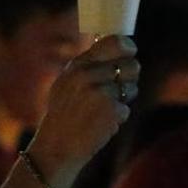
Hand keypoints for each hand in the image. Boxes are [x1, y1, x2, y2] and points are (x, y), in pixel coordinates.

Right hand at [26, 35, 139, 181]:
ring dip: (123, 100)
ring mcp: (99, 92)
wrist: (56, 146)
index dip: (128, 46)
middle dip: (129, 78)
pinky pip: (126, 109)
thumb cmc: (63, 115)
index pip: (114, 42)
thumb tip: (118, 47)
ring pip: (131, 88)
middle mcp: (87, 75)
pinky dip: (117, 118)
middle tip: (114, 90)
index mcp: (77, 65)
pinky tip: (100, 124)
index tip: (130, 51)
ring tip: (101, 110)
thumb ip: (87, 66)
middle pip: (131, 65)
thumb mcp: (66, 83)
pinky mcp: (110, 110)